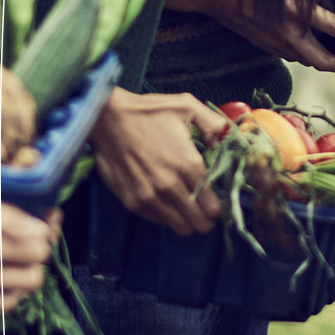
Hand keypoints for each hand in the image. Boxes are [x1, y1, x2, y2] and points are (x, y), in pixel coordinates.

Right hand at [0, 176, 53, 323]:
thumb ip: (4, 217)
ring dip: (17, 284)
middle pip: (29, 282)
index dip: (47, 235)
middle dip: (36, 260)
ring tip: (9, 262)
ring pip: (6, 304)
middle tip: (27, 241)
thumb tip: (42, 231)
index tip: (46, 221)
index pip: (39, 252)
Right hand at [89, 89, 226, 235]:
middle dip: (205, 217)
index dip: (218, 206)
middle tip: (202, 204)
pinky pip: (158, 221)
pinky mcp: (132, 202)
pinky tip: (164, 197)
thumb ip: (214, 124)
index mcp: (188, 165)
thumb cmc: (148, 111)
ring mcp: (150, 198)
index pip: (214, 208)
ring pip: (180, 228)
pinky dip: (165, 215)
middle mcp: (170, 187)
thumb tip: (228, 141)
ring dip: (186, 219)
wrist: (106, 118)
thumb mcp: (186, 106)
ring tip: (184, 203)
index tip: (215, 198)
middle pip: (200, 224)